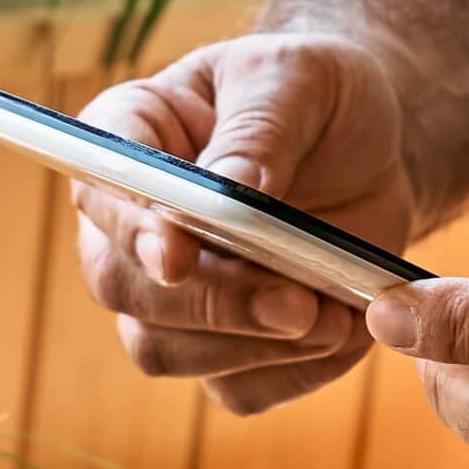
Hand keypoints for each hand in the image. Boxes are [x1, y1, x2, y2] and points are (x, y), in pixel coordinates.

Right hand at [73, 34, 418, 414]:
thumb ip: (262, 127)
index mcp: (128, 139)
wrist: (368, 153)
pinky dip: (294, 374)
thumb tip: (234, 188)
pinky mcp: (221, 350)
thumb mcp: (300, 78)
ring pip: (165, 352)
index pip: (101, 187)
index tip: (179, 256)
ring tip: (334, 317)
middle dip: (209, 304)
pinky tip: (343, 332)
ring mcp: (165, 298)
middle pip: (121, 286)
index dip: (132, 227)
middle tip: (294, 304)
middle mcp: (128, 227)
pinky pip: (236, 390)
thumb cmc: (317, 97)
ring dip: (251, 347)